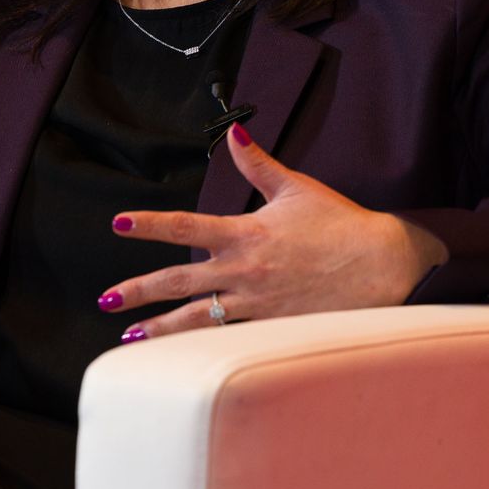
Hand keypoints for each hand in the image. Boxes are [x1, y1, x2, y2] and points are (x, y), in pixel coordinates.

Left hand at [98, 125, 448, 339]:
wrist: (381, 263)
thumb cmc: (340, 223)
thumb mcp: (295, 187)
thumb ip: (257, 163)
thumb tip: (234, 131)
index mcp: (245, 233)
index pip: (185, 227)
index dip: (150, 225)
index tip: (119, 224)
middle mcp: (243, 271)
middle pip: (178, 282)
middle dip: (138, 292)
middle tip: (106, 301)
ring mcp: (255, 303)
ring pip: (196, 320)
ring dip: (160, 329)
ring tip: (130, 340)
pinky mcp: (270, 326)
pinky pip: (227, 337)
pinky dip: (199, 347)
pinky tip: (178, 357)